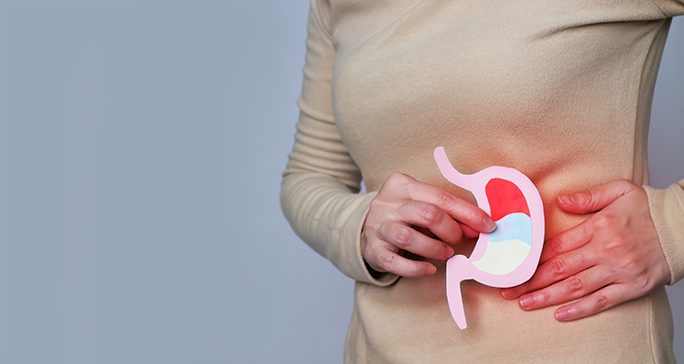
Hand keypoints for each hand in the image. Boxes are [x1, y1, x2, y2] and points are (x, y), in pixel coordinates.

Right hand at [361, 172, 496, 276]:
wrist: (364, 226)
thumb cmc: (402, 214)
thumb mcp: (421, 204)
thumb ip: (446, 212)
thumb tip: (478, 225)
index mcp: (402, 185)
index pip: (441, 197)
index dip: (468, 213)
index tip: (487, 225)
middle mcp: (387, 203)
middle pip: (427, 214)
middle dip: (451, 229)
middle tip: (459, 239)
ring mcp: (377, 226)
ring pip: (408, 237)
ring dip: (434, 248)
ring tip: (446, 253)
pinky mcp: (373, 249)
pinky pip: (394, 262)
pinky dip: (415, 268)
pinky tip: (429, 268)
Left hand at [500, 179, 669, 321]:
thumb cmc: (650, 209)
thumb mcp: (619, 191)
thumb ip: (587, 197)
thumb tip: (560, 201)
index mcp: (598, 227)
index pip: (557, 246)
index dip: (532, 259)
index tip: (514, 266)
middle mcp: (606, 250)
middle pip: (559, 269)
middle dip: (531, 281)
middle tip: (509, 290)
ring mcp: (618, 270)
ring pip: (575, 287)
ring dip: (547, 297)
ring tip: (526, 303)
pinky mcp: (632, 287)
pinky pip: (602, 301)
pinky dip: (580, 309)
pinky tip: (560, 314)